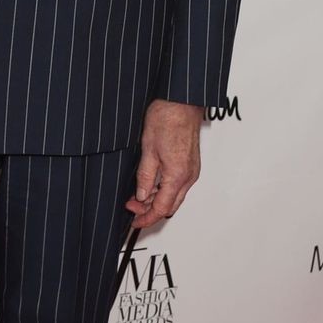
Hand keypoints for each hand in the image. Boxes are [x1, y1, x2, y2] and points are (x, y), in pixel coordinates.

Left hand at [125, 99, 203, 229]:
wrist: (181, 100)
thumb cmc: (166, 118)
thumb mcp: (147, 149)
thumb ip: (145, 176)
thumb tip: (141, 195)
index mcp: (177, 175)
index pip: (162, 208)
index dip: (146, 218)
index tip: (135, 221)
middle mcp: (188, 176)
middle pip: (170, 206)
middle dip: (150, 210)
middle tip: (131, 206)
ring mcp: (191, 170)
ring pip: (175, 196)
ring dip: (157, 199)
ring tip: (137, 195)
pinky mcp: (191, 163)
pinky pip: (178, 185)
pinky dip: (164, 189)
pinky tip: (150, 184)